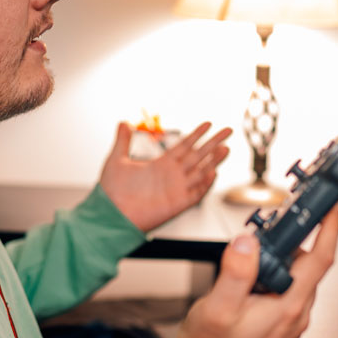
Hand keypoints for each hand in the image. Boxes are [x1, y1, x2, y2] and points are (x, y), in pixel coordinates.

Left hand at [98, 121, 231, 232]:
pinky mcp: (177, 204)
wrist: (109, 216)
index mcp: (160, 165)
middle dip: (213, 143)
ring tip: (226, 148)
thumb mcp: (116, 159)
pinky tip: (213, 173)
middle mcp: (171, 176)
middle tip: (228, 131)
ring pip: (201, 172)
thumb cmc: (111, 192)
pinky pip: (196, 193)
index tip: (208, 123)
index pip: (184, 146)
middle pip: (198, 156)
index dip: (197, 135)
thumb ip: (123, 141)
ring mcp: (176, 190)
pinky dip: (205, 184)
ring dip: (214, 161)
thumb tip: (123, 122)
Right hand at [174, 203, 337, 337]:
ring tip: (260, 248)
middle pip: (309, 266)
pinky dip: (277, 278)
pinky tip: (254, 279)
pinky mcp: (278, 330)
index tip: (335, 206)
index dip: (330, 227)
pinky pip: (286, 295)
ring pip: (296, 280)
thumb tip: (249, 243)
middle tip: (283, 218)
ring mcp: (288, 325)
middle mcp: (294, 317)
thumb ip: (236, 272)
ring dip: (285, 260)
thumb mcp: (216, 308)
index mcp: (287, 307)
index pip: (320, 258)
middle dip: (299, 239)